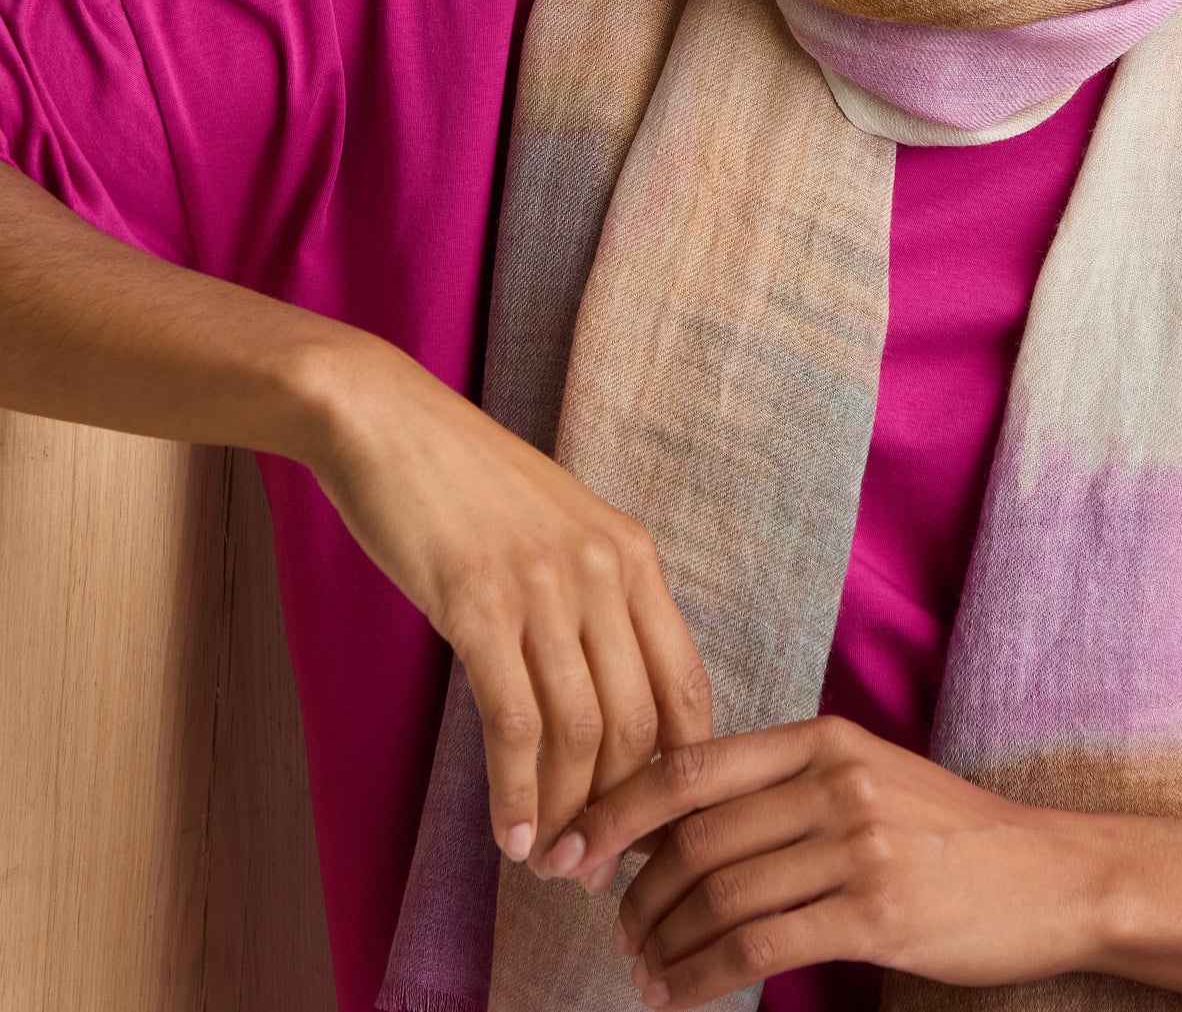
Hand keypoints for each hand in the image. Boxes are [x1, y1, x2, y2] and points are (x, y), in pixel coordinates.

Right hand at [302, 334, 712, 871]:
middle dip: (620, 814)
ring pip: (579, 734)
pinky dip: (516, 794)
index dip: (677, 774)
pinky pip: (513, 723)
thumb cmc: (466, 486)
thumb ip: (593, 603)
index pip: (686, 688)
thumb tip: (607, 712)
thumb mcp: (557, 532)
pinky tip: (509, 835)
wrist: (386, 423)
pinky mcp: (478, 603)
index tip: (652, 827)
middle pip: (637, 725)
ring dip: (566, 817)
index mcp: (633, 554)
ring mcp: (543, 585)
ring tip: (548, 865)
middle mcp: (603, 569)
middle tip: (593, 869)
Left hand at [544, 716, 1108, 1004]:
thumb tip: (671, 826)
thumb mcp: (865, 777)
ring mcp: (857, 844)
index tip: (572, 847)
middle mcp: (834, 780)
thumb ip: (780, 788)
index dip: (618, 809)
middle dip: (634, 891)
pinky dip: (704, 975)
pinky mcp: (876, 911)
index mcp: (822, 737)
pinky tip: (681, 993)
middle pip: (694, 837)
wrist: (1051, 874)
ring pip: (720, 895)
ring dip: (665, 941)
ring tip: (644, 969)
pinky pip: (760, 945)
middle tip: (613, 928)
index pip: (691, 766)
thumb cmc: (946, 831)